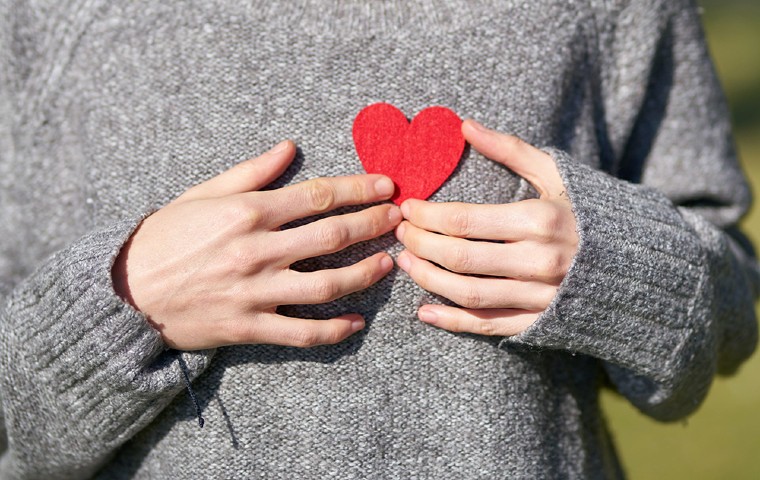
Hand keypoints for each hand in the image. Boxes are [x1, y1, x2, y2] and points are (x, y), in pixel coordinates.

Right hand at [112, 140, 401, 349]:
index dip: (359, 189)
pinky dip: (334, 330)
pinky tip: (356, 322)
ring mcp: (256, 291)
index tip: (387, 186)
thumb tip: (290, 147)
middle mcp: (257, 249)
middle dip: (373, 224)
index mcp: (247, 211)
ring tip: (388, 263)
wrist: (125, 292)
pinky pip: (302, 332)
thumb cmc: (164, 237)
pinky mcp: (250, 326)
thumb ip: (251, 172)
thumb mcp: (203, 194)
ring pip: (326, 283)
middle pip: (332, 235)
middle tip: (400, 219)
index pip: (318, 195)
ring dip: (364, 273)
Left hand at [395, 120, 577, 335]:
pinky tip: (424, 311)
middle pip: (459, 256)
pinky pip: (487, 326)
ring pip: (467, 293)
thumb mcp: (556, 174)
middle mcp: (539, 261)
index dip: (427, 215)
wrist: (641, 265)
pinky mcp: (539, 323)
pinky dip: (452, 321)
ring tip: (405, 263)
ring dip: (427, 279)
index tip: (407, 207)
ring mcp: (539, 296)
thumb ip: (509, 149)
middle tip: (400, 233)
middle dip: (419, 243)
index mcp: (540, 219)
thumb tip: (464, 125)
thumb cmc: (590, 212)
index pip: (463, 220)